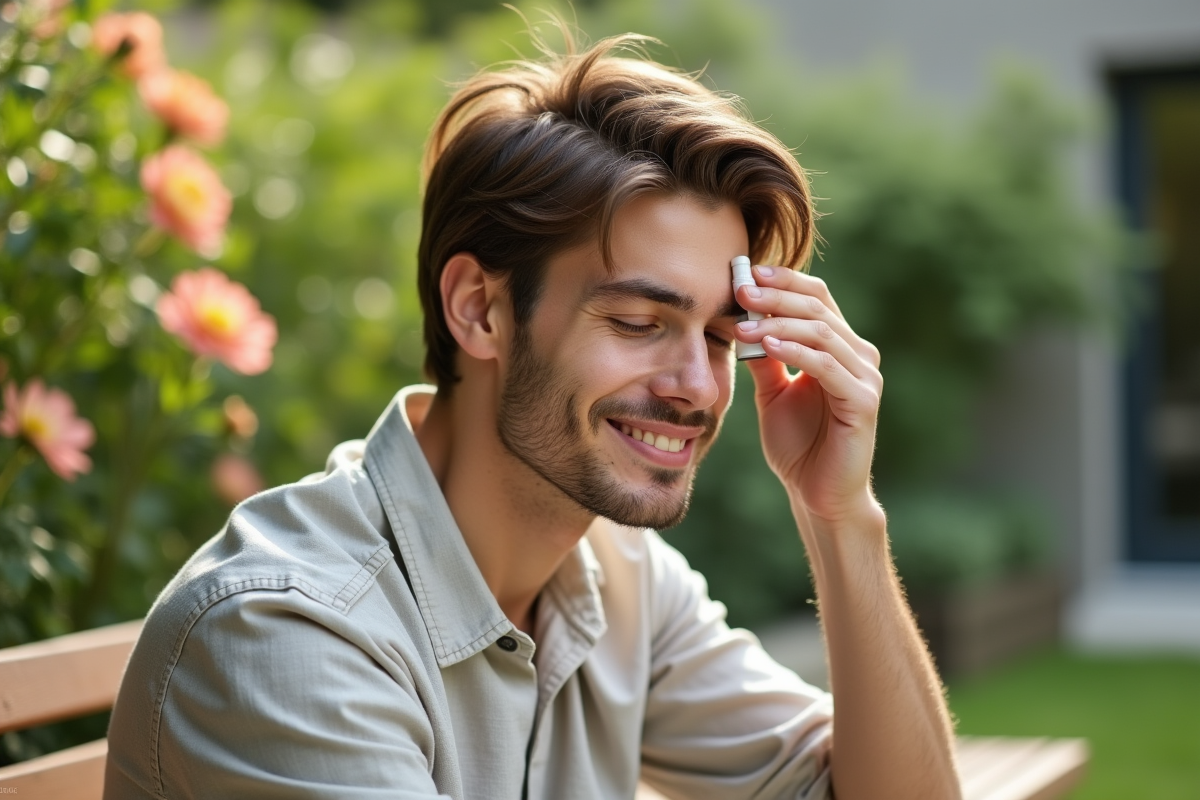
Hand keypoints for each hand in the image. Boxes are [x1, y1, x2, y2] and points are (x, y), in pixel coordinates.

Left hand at [733, 265, 882, 525]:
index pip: (816, 298)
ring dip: (778, 324)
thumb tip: (740, 320)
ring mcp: (864, 376)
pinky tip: (768, 346)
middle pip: (818, 309)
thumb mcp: (772, 392)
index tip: (745, 273)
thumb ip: (763, 357)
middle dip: (776, 297)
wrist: (817, 494)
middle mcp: (858, 355)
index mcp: (839, 347)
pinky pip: (827, 366)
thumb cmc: (798, 445)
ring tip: (743, 324)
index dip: (784, 282)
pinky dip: (796, 352)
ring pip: (821, 333)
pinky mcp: (863, 401)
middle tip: (740, 290)